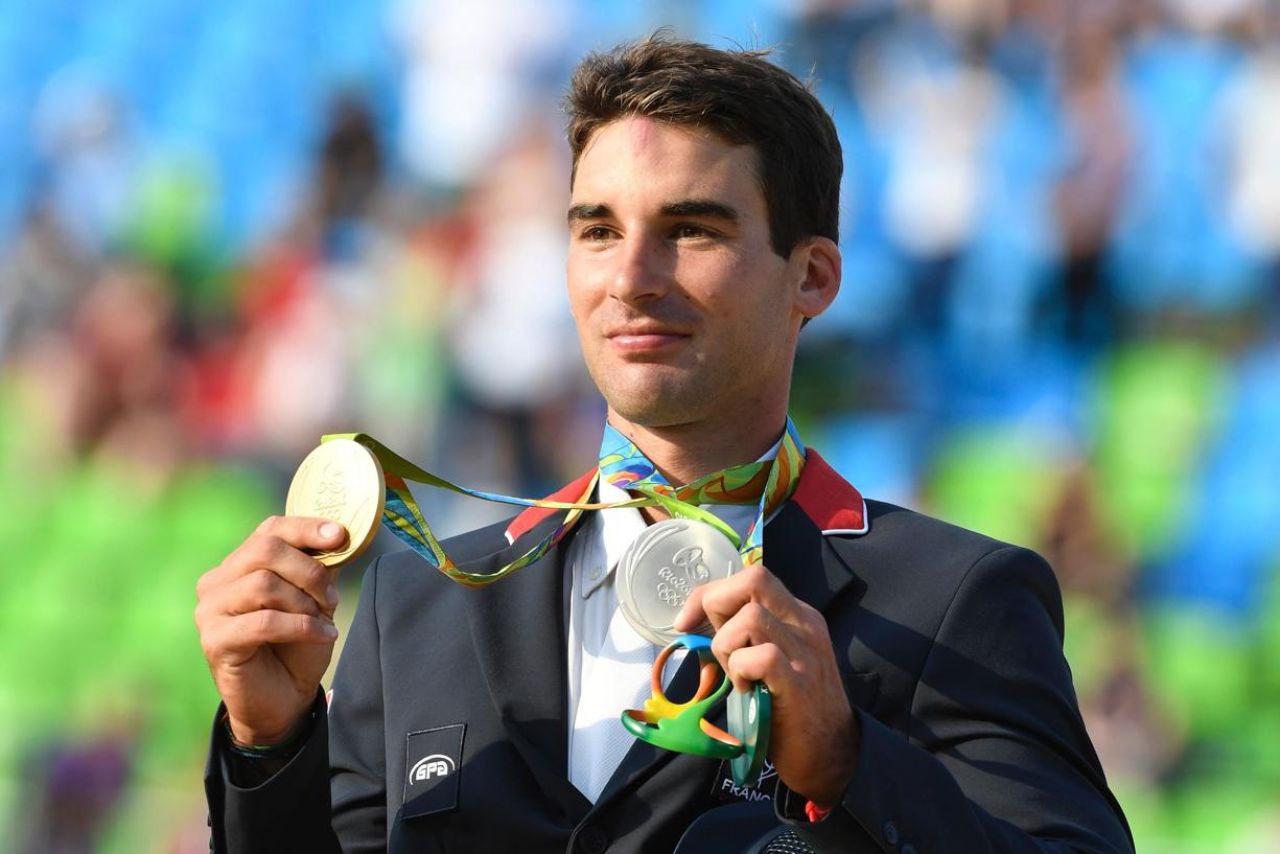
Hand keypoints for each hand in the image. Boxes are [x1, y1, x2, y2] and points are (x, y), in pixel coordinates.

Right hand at [194, 516, 346, 744]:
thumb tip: (339, 535)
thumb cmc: (297, 646)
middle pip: (265, 550)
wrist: (283, 700)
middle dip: (310, 570)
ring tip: (323, 620)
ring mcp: (210, 610)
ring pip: (264, 584)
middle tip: (332, 596)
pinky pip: (264, 621)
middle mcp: (217, 581)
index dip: (306, 528)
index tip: (341, 535)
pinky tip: (322, 635)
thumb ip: (320, 567)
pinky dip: (301, 626)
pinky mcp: (214, 640)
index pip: (270, 529)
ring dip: (305, 602)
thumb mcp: (315, 600)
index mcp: (239, 564)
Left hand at [674, 562, 857, 808]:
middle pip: (754, 579)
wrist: (831, 753)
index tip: (687, 621)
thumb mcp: (769, 659)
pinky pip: (762, 657)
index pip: (751, 577)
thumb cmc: (790, 706)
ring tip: (735, 673)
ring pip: (751, 617)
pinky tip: (745, 690)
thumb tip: (694, 624)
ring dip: (727, 646)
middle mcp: (804, 623)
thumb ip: (742, 636)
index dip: (709, 593)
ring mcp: (805, 651)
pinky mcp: (799, 682)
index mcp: (796, 614)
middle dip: (715, 604)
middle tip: (711, 642)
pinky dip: (741, 670)